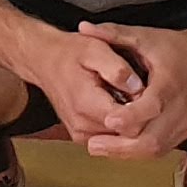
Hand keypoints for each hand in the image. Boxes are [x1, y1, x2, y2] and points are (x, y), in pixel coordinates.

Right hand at [21, 23, 151, 147]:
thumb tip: (137, 87)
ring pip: (121, 138)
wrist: (43, 60)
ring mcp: (81, 133)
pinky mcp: (81, 136)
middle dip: (138, 115)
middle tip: (134, 90)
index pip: (129, 124)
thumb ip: (117, 68)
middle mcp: (82, 125)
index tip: (142, 89)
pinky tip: (114, 103)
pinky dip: (117, 123)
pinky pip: (110, 136)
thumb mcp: (96, 48)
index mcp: (86, 104)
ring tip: (122, 95)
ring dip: (128, 120)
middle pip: (127, 134)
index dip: (143, 107)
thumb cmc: (69, 52)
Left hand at [76, 21, 186, 161]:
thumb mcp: (145, 36)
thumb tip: (83, 27)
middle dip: (123, 146)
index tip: (109, 120)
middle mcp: (180, 108)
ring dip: (127, 153)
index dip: (131, 115)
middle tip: (94, 145)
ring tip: (99, 149)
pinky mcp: (182, 132)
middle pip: (153, 138)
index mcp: (170, 83)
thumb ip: (113, 34)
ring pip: (155, 149)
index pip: (153, 106)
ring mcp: (183, 124)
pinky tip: (116, 148)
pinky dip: (137, 152)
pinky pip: (159, 149)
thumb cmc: (175, 48)